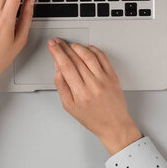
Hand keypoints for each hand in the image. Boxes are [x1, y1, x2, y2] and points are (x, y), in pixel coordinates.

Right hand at [47, 38, 141, 154]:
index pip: (65, 66)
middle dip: (64, 47)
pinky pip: (102, 57)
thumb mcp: (69, 107)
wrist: (114, 125)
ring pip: (88, 55)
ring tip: (70, 44)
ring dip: (77, 46)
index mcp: (80, 94)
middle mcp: (93, 85)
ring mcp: (104, 79)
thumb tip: (58, 68)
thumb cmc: (93, 118)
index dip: (57, 52)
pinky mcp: (113, 76)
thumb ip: (61, 86)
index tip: (52, 45)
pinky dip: (93, 49)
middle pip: (75, 59)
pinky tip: (86, 48)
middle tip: (58, 42)